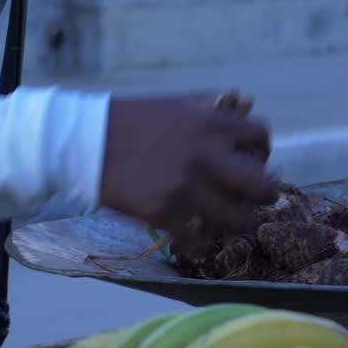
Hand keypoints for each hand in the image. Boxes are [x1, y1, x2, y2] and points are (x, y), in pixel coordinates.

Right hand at [99, 91, 275, 255]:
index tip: (252, 161)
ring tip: (224, 221)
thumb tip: (244, 104)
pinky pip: (199, 240)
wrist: (83, 141)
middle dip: (263, 196)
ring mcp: (186, 186)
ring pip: (236, 220)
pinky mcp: (164, 211)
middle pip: (261, 186)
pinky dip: (199, 243)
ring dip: (234, 224)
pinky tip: (193, 238)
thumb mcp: (175, 104)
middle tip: (253, 200)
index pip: (261, 136)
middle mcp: (205, 155)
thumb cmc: (130, 120)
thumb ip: (211, 107)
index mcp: (210, 123)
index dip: (261, 151)